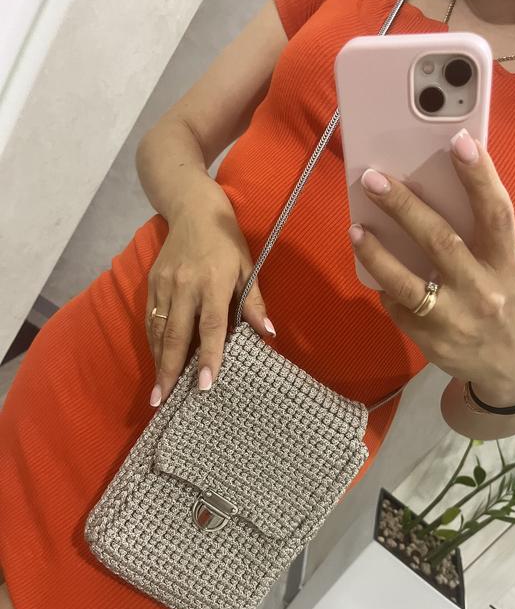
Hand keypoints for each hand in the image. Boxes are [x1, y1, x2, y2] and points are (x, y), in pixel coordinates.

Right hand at [145, 181, 274, 405]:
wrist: (192, 208)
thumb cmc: (226, 241)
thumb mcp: (248, 266)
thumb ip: (253, 302)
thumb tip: (268, 334)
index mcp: (213, 282)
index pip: (211, 327)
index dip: (208, 357)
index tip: (204, 385)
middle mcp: (185, 286)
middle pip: (175, 335)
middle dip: (169, 371)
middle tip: (162, 400)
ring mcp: (164, 284)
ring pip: (158, 330)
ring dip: (157, 362)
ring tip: (158, 391)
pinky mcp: (151, 282)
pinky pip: (150, 319)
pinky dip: (152, 343)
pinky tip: (156, 362)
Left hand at [350, 128, 514, 405]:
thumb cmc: (508, 304)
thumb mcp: (507, 271)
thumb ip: (479, 241)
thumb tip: (430, 199)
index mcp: (506, 265)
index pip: (496, 214)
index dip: (480, 178)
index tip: (460, 142)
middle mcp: (482, 291)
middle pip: (440, 241)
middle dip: (404, 207)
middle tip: (375, 179)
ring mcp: (454, 319)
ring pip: (406, 283)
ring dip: (376, 254)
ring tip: (356, 229)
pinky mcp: (431, 341)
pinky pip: (398, 308)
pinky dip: (385, 287)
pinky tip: (375, 271)